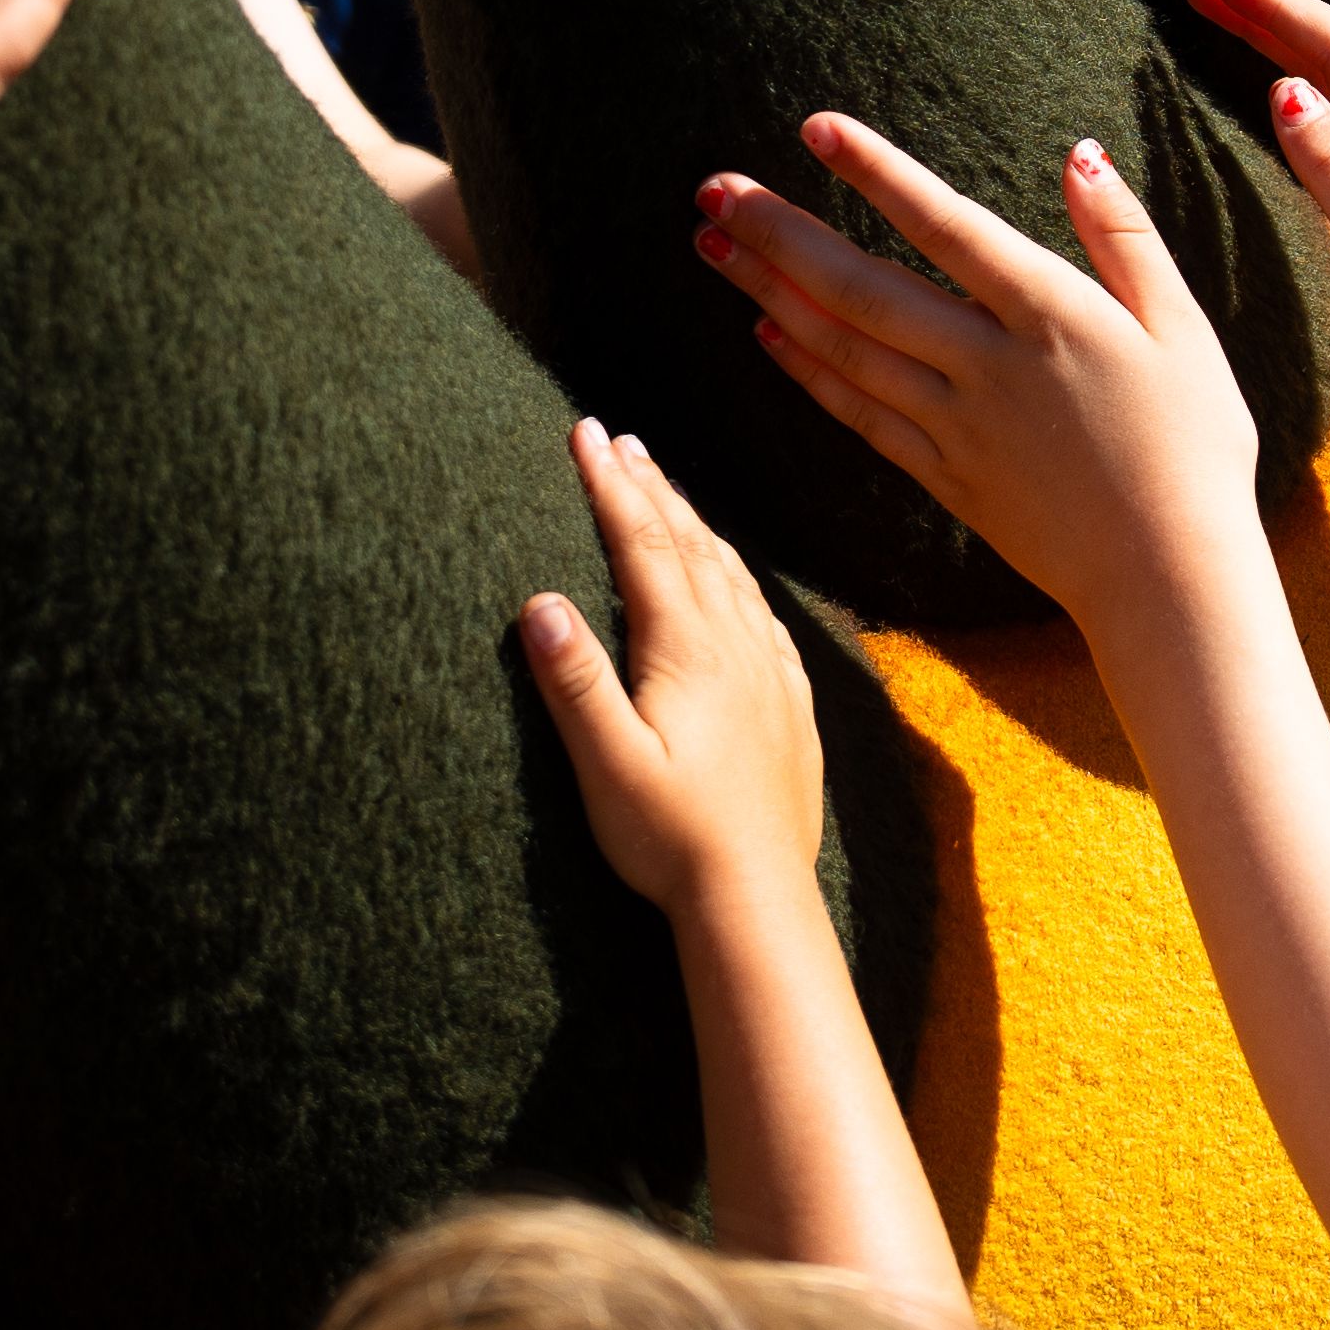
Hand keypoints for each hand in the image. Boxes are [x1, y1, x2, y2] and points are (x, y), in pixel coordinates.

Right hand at [518, 417, 828, 919]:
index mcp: (687, 648)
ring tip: (667, 489)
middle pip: (689, 544)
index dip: (611, 484)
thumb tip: (539, 601)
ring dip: (694, 524)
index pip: (642, 544)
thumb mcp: (608, 763)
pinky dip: (738, 578)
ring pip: (730, 574)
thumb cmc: (672, 837)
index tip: (585, 432)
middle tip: (618, 438)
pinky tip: (735, 583)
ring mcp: (770, 674)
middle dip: (650, 487)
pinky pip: (763, 616)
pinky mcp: (790, 706)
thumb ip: (576, 682)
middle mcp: (736, 646)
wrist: (758, 897)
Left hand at [696, 113, 1265, 635]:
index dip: (878, 174)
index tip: (814, 128)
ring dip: (770, 291)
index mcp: (1054, 317)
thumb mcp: (1184, 329)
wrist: (1169, 579)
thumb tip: (1080, 154)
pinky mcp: (944, 477)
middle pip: (863, 290)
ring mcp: (958, 427)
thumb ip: (1126, 239)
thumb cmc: (1193, 448)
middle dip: (781, 233)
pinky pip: (858, 415)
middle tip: (711, 188)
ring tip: (712, 244)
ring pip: (845, 349)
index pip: (948, 227)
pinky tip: (766, 330)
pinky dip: (808, 370)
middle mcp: (990, 368)